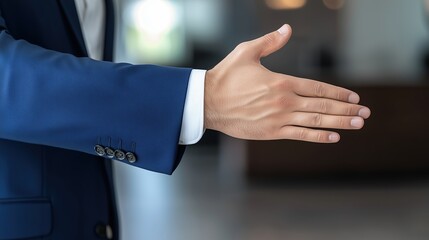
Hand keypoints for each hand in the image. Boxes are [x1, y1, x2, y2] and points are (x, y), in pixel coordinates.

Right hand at [204, 24, 370, 142]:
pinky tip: (333, 137)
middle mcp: (285, 101)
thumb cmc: (226, 76)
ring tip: (358, 124)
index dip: (338, 93)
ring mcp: (279, 118)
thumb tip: (288, 29)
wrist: (208, 102)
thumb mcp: (247, 52)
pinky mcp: (271, 132)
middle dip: (346, 109)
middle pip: (322, 106)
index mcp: (282, 81)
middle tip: (365, 113)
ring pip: (316, 122)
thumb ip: (270, 42)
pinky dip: (318, 136)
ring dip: (339, 123)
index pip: (318, 88)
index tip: (354, 97)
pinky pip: (300, 135)